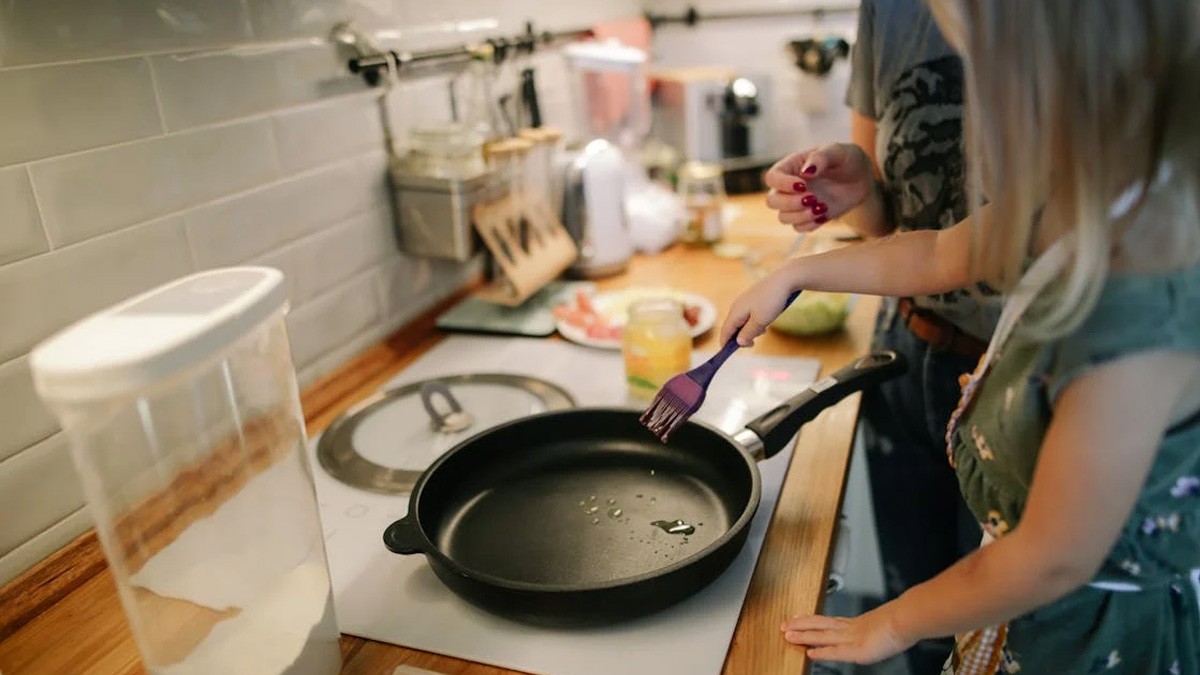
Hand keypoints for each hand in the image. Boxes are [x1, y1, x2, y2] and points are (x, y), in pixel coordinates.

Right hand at [719, 266, 797, 346]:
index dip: (726, 344)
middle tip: (754, 342)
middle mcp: (736, 306)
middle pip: (732, 327)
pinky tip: (765, 321)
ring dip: (750, 330)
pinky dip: (754, 322)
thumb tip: (738, 342)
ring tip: (763, 330)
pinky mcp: (752, 299)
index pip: (725, 332)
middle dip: (741, 337)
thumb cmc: (771, 301)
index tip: (729, 354)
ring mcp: (744, 301)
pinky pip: (748, 315)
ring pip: (742, 321)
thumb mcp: (760, 321)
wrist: (784, 280)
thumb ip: (748, 333)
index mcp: (735, 312)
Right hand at [763, 143, 875, 231]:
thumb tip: (806, 171)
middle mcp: (789, 187)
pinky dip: (810, 224)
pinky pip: (799, 228)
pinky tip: (824, 214)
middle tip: (813, 198)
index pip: (772, 177)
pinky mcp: (808, 217)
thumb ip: (821, 157)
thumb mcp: (838, 151)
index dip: (782, 184)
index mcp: (791, 166)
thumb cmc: (847, 159)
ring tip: (822, 207)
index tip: (803, 185)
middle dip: (790, 203)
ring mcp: (797, 204)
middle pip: (772, 201)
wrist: (862, 178)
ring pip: (783, 217)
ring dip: (801, 216)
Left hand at [781, 607, 913, 663]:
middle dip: (800, 625)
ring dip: (804, 636)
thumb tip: (880, 629)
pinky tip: (810, 653)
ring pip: (822, 635)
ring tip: (788, 635)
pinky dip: (822, 652)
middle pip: (819, 624)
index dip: (811, 620)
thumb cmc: (901, 621)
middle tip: (784, 625)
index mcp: (855, 623)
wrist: (907, 619)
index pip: (828, 621)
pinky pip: (835, 651)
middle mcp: (849, 629)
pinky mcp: (857, 650)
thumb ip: (876, 628)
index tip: (798, 618)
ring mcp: (852, 638)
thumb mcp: (884, 624)